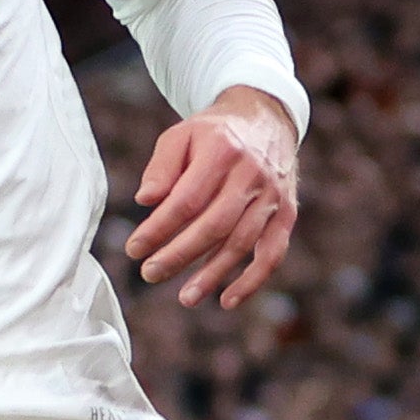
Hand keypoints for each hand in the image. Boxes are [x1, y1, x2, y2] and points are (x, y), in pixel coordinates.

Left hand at [126, 85, 298, 310]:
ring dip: (213, 274)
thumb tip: (145, 201)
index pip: (186, 199)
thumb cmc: (214, 134)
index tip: (134, 248)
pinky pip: (272, 254)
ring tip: (185, 298)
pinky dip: (252, 280)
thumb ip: (161, 167)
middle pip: (214, 225)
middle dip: (180, 254)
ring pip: (241, 243)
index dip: (159, 228)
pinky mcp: (286, 214)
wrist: (265, 119)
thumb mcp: (182, 135)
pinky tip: (228, 300)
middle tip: (150, 274)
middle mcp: (251, 175)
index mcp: (222, 151)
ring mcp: (272, 196)